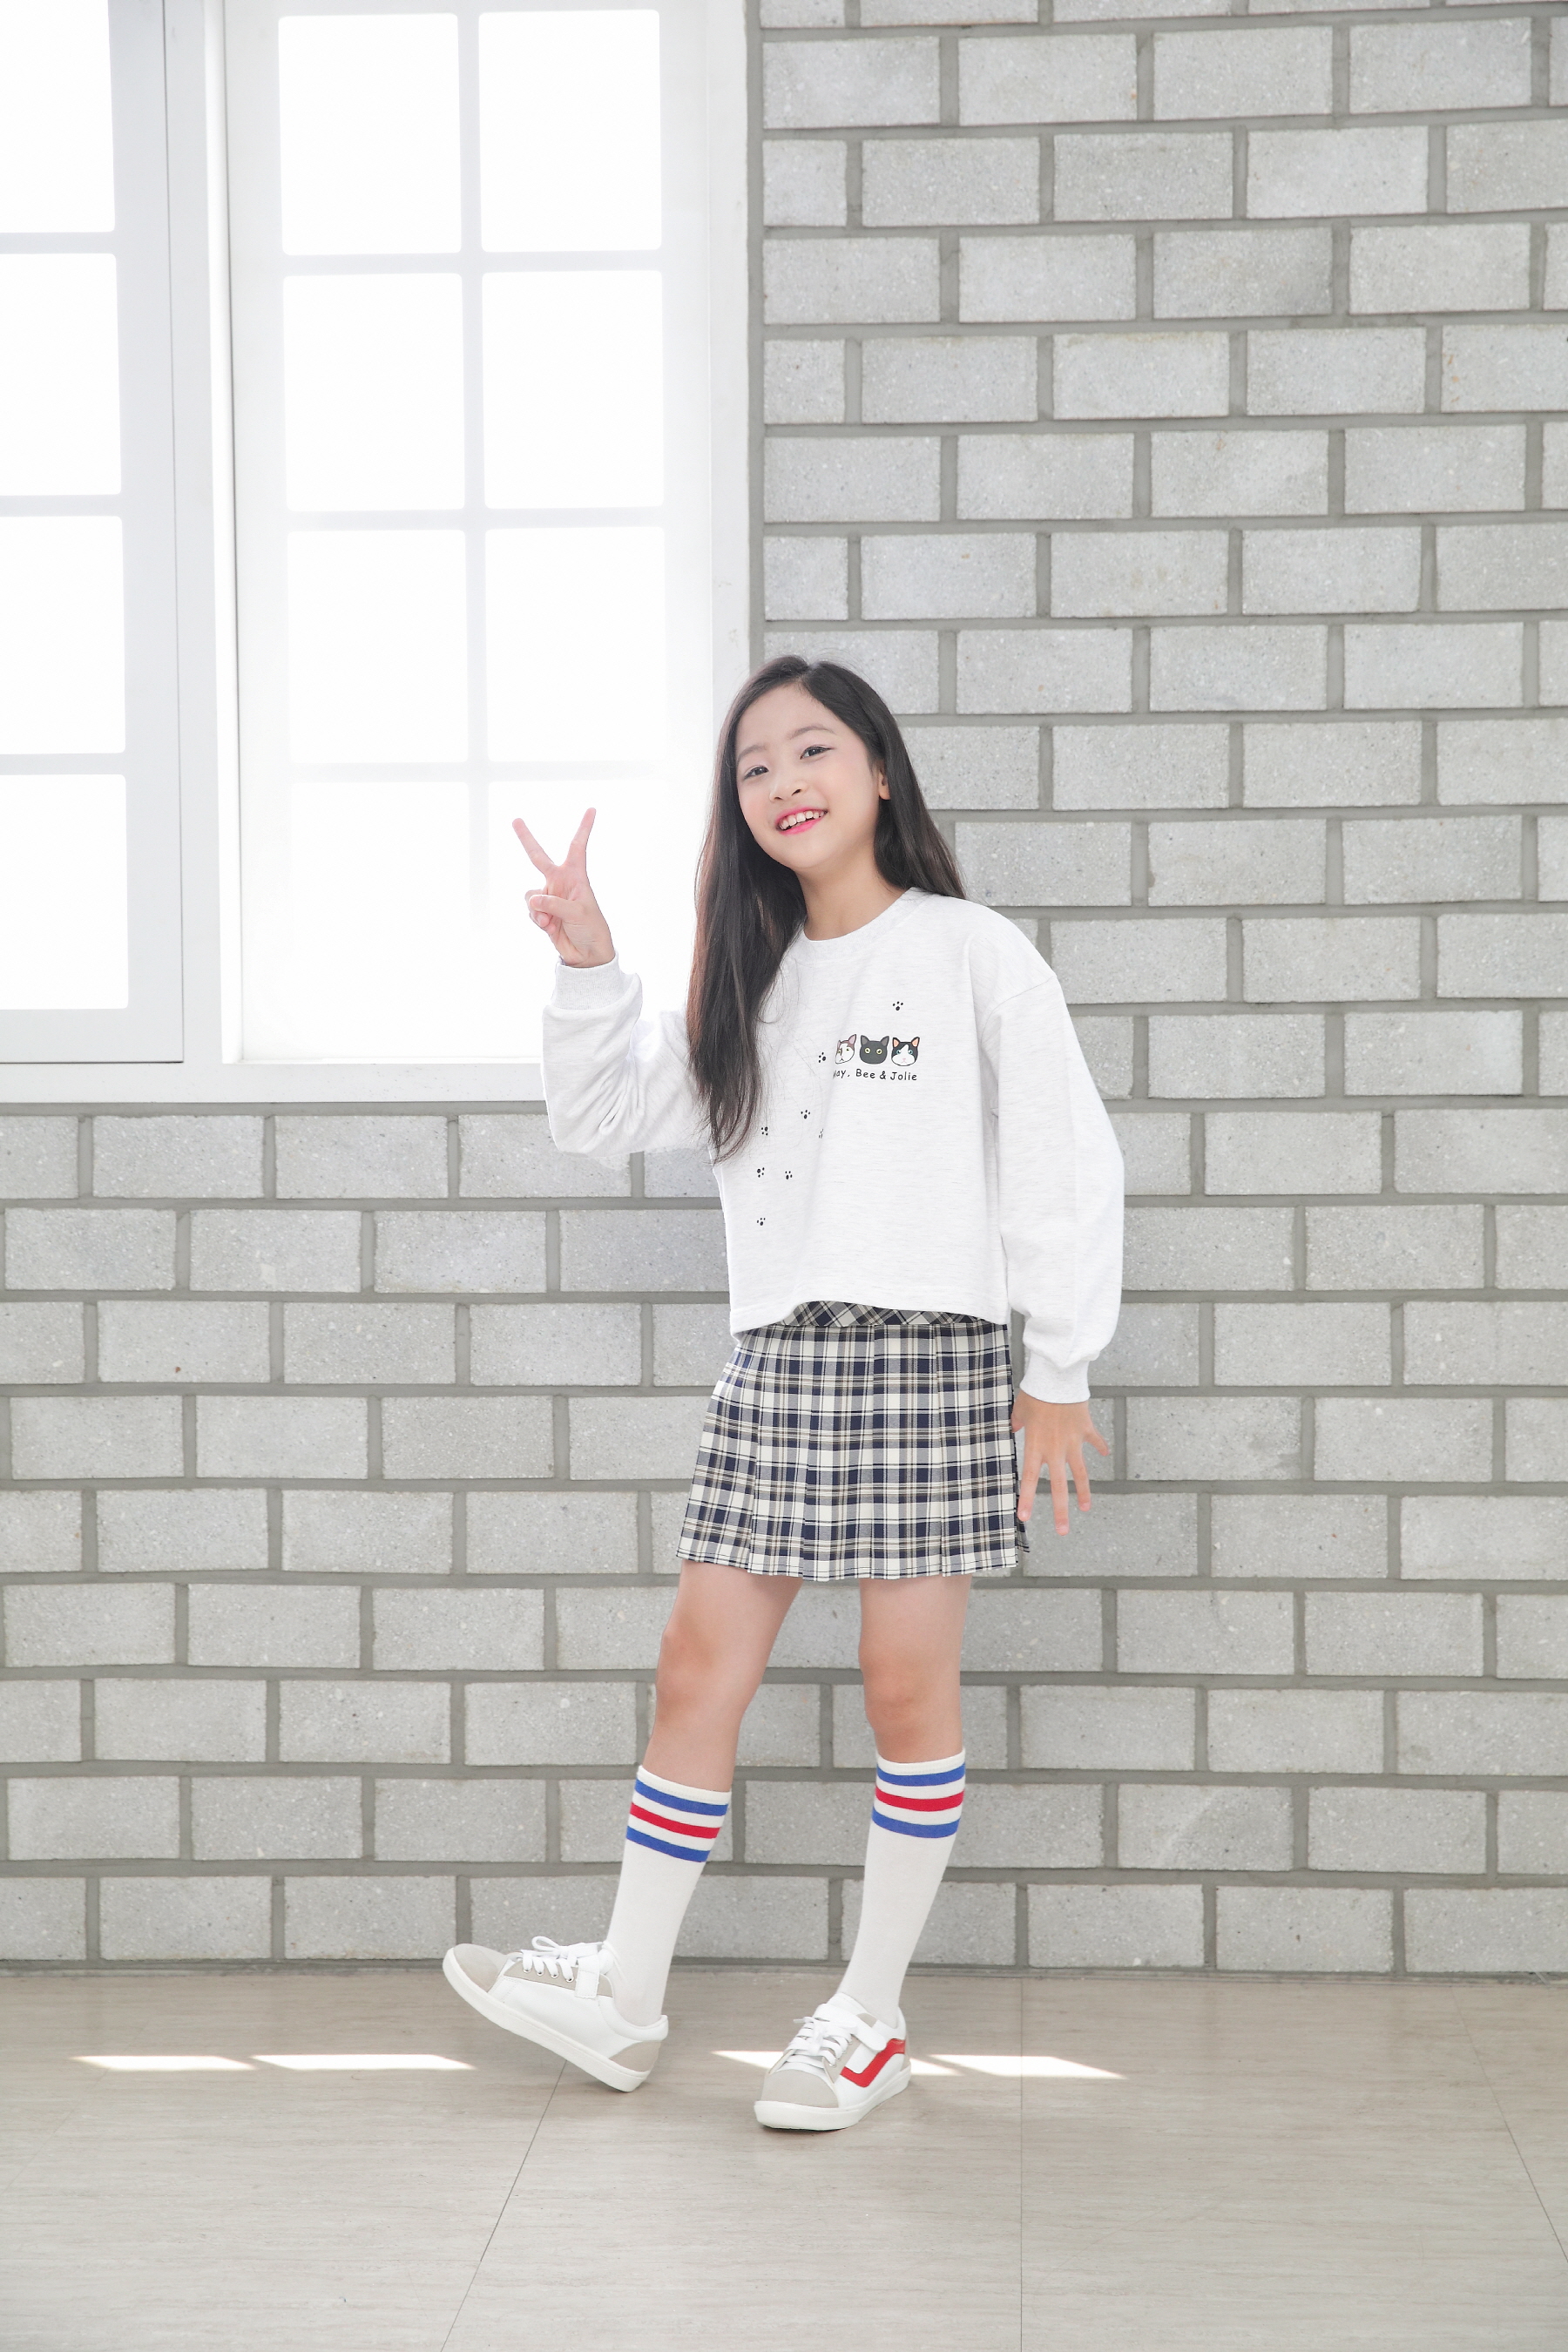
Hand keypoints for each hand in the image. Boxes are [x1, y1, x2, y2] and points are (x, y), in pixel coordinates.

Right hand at [513, 810, 615, 969]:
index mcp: (576, 877)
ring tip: (550, 922)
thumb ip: (554, 904)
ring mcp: (549, 897)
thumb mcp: (578, 913)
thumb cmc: (591, 929)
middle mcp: (560, 882)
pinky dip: (537, 919)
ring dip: (538, 909)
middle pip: (538, 857)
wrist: (587, 954)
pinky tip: (548, 928)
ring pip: (530, 894)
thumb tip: (533, 899)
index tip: (592, 810)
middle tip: (516, 820)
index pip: (578, 848)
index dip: (584, 829)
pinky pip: (530, 910)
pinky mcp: (542, 913)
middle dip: (526, 839)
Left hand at [1012, 1395, 1108, 1536]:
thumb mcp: (1018, 1409)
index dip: (1027, 1499)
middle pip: (1058, 1485)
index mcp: (1035, 1445)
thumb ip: (1016, 1422)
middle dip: (1061, 1510)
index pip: (1029, 1478)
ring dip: (1083, 1492)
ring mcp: (1073, 1441)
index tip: (1024, 1518)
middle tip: (1062, 1531)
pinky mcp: (1085, 1428)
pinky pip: (1094, 1440)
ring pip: (1080, 1472)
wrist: (1058, 1378)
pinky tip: (1105, 1453)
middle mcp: (1055, 1449)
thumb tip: (1013, 1427)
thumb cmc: (1034, 1392)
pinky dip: (1100, 1446)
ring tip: (1085, 1508)